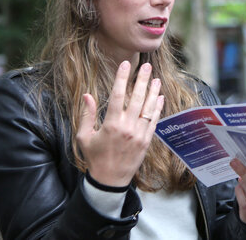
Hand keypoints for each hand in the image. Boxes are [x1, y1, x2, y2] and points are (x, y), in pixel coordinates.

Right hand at [76, 61, 163, 186]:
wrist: (110, 180)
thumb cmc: (95, 157)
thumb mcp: (84, 137)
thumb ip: (87, 115)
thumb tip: (87, 95)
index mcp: (111, 124)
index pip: (118, 95)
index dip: (122, 78)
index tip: (125, 65)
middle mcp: (128, 127)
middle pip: (137, 98)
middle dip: (143, 80)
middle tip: (147, 66)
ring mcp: (139, 134)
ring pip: (149, 108)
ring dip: (153, 92)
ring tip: (157, 79)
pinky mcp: (147, 140)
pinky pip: (154, 121)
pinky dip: (158, 108)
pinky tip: (160, 97)